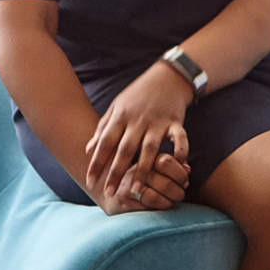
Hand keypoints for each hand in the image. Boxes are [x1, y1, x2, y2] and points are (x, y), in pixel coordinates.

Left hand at [86, 63, 194, 208]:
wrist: (166, 77)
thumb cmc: (138, 95)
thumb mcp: (117, 107)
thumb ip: (103, 128)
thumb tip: (88, 150)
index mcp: (121, 116)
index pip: (105, 142)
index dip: (97, 162)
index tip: (90, 181)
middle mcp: (138, 120)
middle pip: (125, 149)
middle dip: (116, 172)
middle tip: (109, 192)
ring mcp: (158, 121)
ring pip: (149, 149)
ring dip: (142, 171)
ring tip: (136, 190)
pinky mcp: (176, 122)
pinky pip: (180, 139)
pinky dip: (181, 151)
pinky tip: (180, 166)